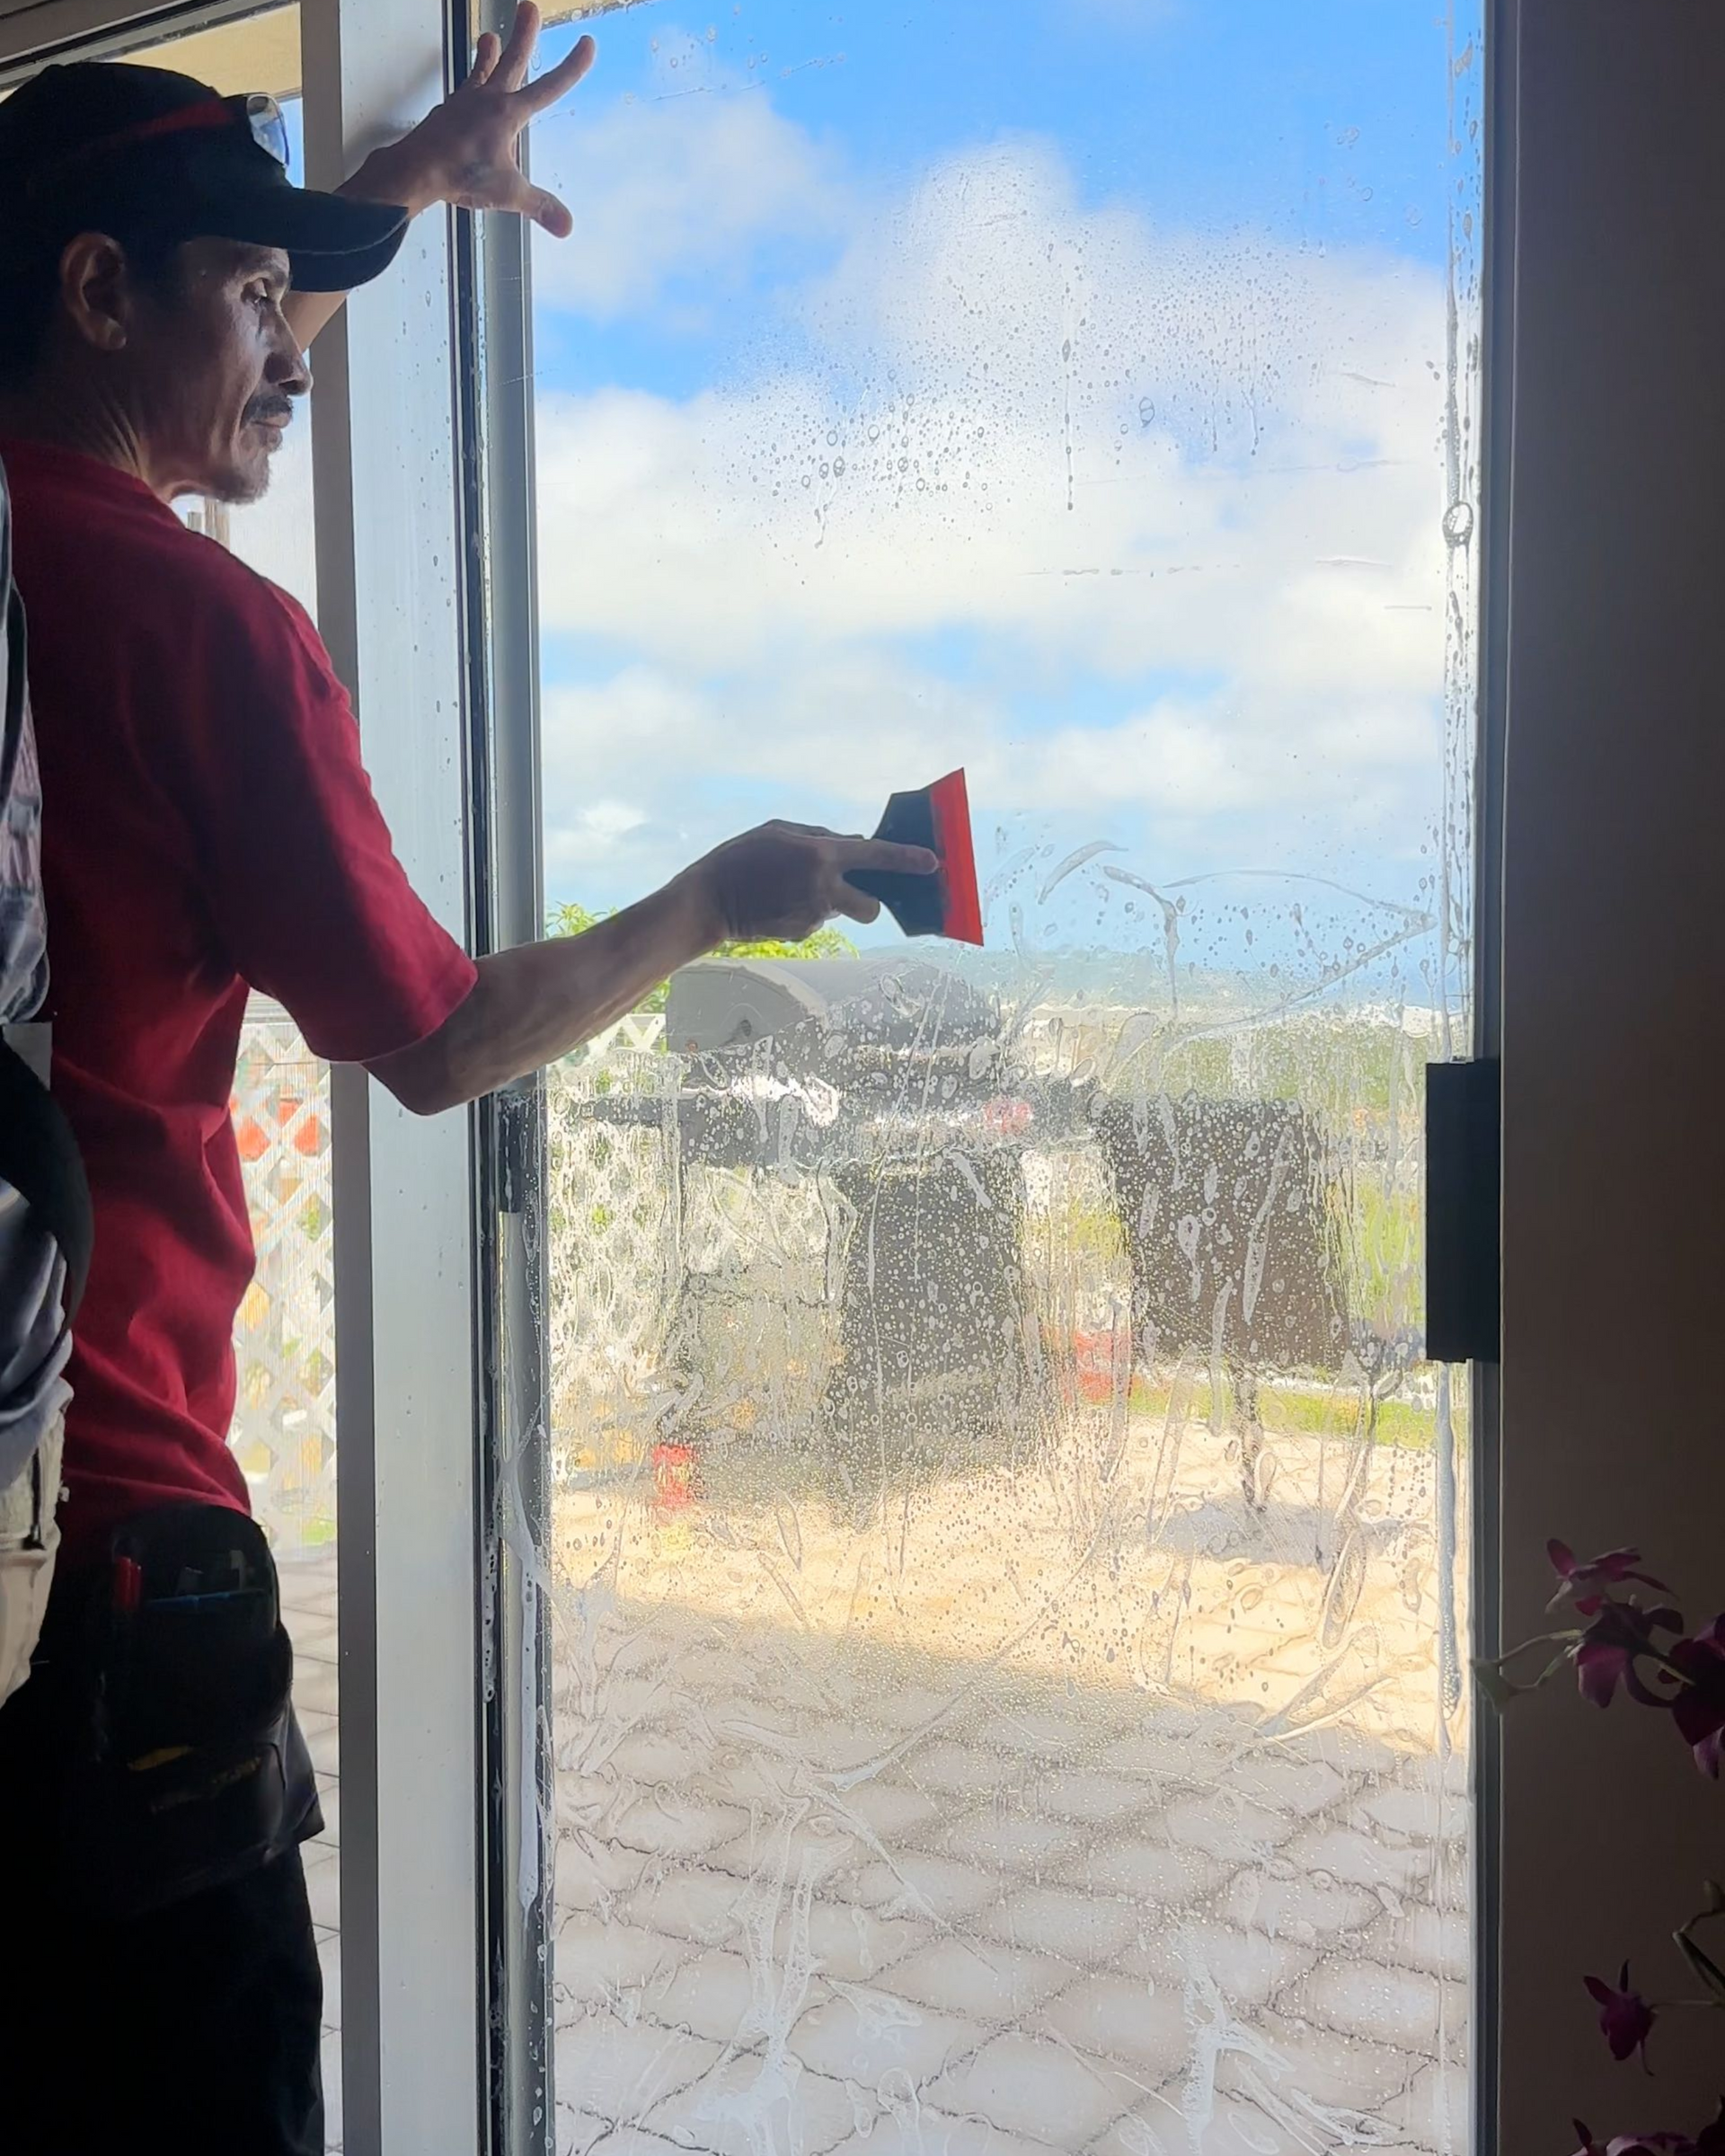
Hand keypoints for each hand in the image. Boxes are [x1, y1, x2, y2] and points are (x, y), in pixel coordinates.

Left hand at [355, 3, 595, 228]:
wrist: (417, 170)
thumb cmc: (461, 176)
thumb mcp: (508, 194)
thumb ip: (539, 206)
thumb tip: (567, 226)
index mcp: (509, 114)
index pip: (549, 87)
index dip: (572, 67)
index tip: (587, 43)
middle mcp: (488, 100)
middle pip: (512, 61)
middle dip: (524, 34)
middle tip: (528, 6)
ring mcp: (465, 103)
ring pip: (482, 71)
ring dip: (488, 54)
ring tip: (489, 36)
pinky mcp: (448, 114)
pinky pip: (463, 94)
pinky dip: (470, 89)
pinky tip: (470, 91)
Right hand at [678, 822, 937, 945]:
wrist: (708, 901)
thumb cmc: (741, 857)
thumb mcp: (779, 830)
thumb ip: (820, 837)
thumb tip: (854, 845)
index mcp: (821, 855)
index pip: (877, 857)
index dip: (909, 861)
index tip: (934, 864)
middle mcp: (824, 889)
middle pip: (872, 906)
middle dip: (870, 901)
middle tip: (853, 891)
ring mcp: (813, 916)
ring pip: (842, 912)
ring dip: (832, 902)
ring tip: (794, 890)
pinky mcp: (801, 935)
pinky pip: (817, 921)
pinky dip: (807, 912)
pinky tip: (780, 903)